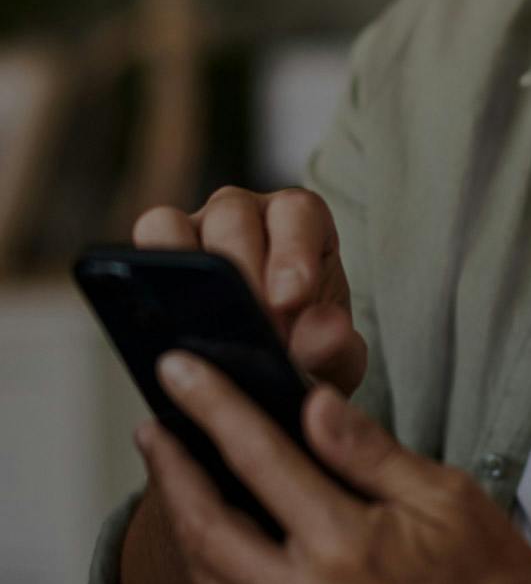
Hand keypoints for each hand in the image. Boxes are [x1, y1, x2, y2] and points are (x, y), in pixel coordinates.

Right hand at [133, 186, 366, 395]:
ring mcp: (198, 226)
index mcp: (301, 220)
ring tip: (199, 326)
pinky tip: (162, 324)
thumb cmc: (309, 349)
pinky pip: (144, 245)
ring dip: (185, 269)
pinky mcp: (160, 252)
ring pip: (175, 223)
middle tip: (248, 326)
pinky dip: (146, 276)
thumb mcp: (333, 359)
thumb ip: (333, 347)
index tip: (291, 301)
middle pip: (232, 215)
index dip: (291, 252)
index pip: (297, 214)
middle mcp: (248, 212)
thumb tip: (322, 332)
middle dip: (239, 270)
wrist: (275, 370)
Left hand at [140, 352, 530, 583]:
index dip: (211, 407)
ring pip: (208, 577)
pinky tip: (215, 536)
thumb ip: (369, 451)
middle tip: (153, 426)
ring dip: (181, 520)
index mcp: (345, 548)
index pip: (258, 458)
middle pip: (205, 526)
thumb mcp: (447, 496)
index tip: (180, 372)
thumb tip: (313, 403)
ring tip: (172, 475)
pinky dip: (212, 566)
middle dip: (170, 469)